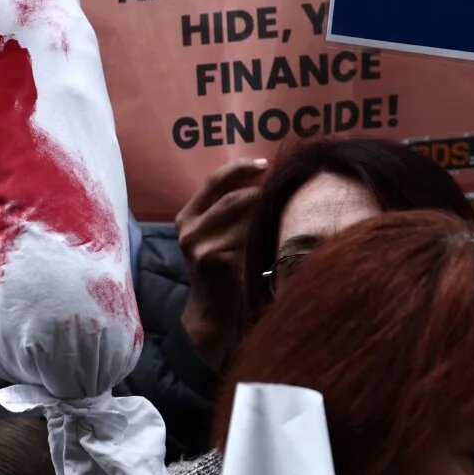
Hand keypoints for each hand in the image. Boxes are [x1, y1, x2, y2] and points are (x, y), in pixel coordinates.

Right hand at [175, 157, 267, 367]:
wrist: (212, 311)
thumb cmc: (224, 269)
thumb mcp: (216, 235)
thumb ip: (229, 209)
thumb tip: (265, 177)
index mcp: (187, 216)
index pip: (213, 181)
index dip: (239, 168)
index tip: (264, 163)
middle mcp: (189, 228)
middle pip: (232, 197)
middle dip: (261, 191)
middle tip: (284, 188)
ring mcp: (199, 244)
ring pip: (244, 216)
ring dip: (268, 211)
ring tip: (286, 209)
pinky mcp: (214, 258)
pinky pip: (249, 236)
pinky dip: (267, 231)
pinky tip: (280, 232)